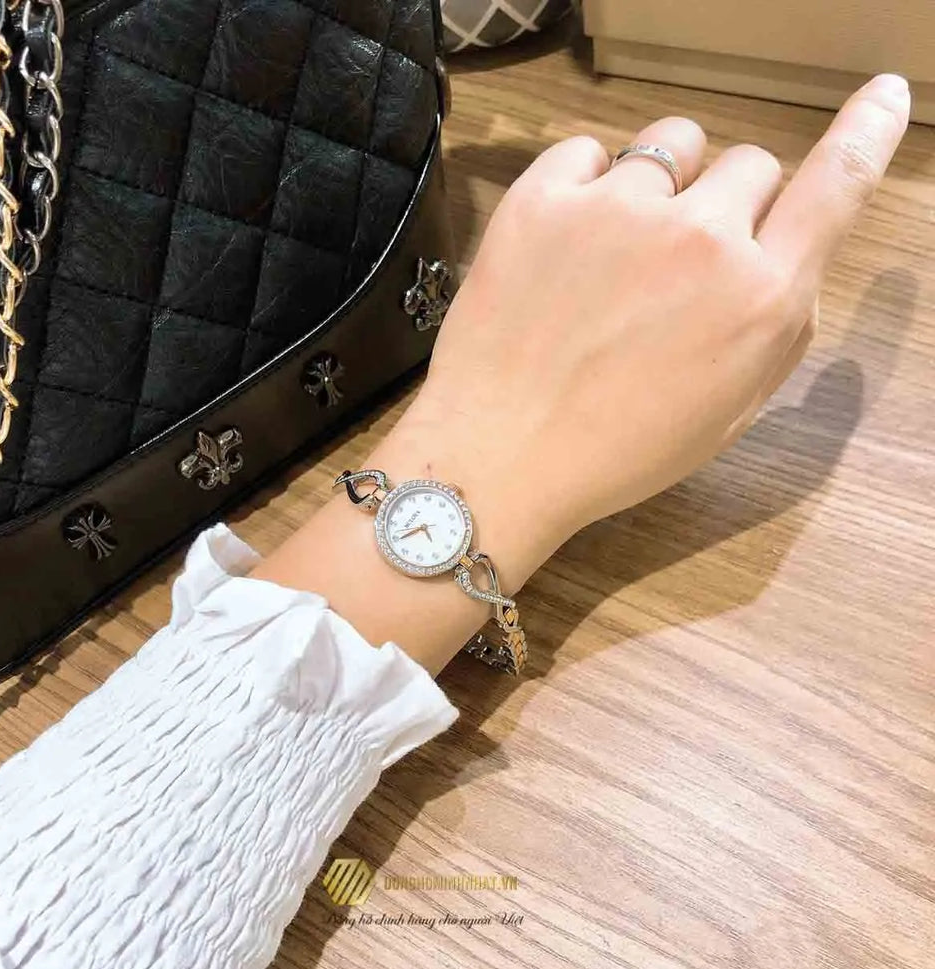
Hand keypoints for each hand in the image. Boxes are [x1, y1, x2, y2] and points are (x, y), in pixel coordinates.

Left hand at [256, 76, 909, 673]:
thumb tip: (784, 263)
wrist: (498, 457)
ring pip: (671, 144)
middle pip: (748, 164)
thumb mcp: (728, 412)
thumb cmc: (618, 453)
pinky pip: (585, 151)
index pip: (834, 189)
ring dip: (664, 181)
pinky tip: (567, 239)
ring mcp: (616, 207)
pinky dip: (586, 183)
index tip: (884, 97)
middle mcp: (699, 236)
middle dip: (728, 205)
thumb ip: (773, 326)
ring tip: (622, 241)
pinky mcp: (542, 198)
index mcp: (757, 297)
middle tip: (680, 261)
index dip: (865, 136)